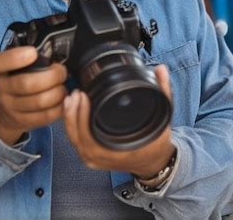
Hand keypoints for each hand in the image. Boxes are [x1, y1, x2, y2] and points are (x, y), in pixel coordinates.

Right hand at [0, 46, 67, 145]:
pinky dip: (58, 108)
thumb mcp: (6, 64)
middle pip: (28, 84)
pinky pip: (44, 116)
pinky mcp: (21, 122)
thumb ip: (20, 55)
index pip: (1, 63)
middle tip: (61, 71)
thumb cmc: (9, 78)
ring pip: (39, 102)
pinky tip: (62, 100)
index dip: (17, 57)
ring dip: (58, 92)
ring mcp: (9, 108)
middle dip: (52, 76)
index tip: (33, 52)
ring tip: (63, 86)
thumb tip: (48, 47)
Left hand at [63, 64, 174, 178]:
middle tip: (77, 93)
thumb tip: (161, 70)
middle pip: (77, 138)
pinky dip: (71, 125)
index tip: (84, 96)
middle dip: (72, 114)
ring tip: (72, 97)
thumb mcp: (162, 117)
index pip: (91, 138)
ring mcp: (95, 159)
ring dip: (69, 118)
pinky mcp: (91, 156)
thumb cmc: (155, 143)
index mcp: (119, 151)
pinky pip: (76, 141)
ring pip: (74, 139)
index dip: (83, 118)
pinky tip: (70, 108)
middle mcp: (104, 158)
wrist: (153, 162)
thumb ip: (163, 91)